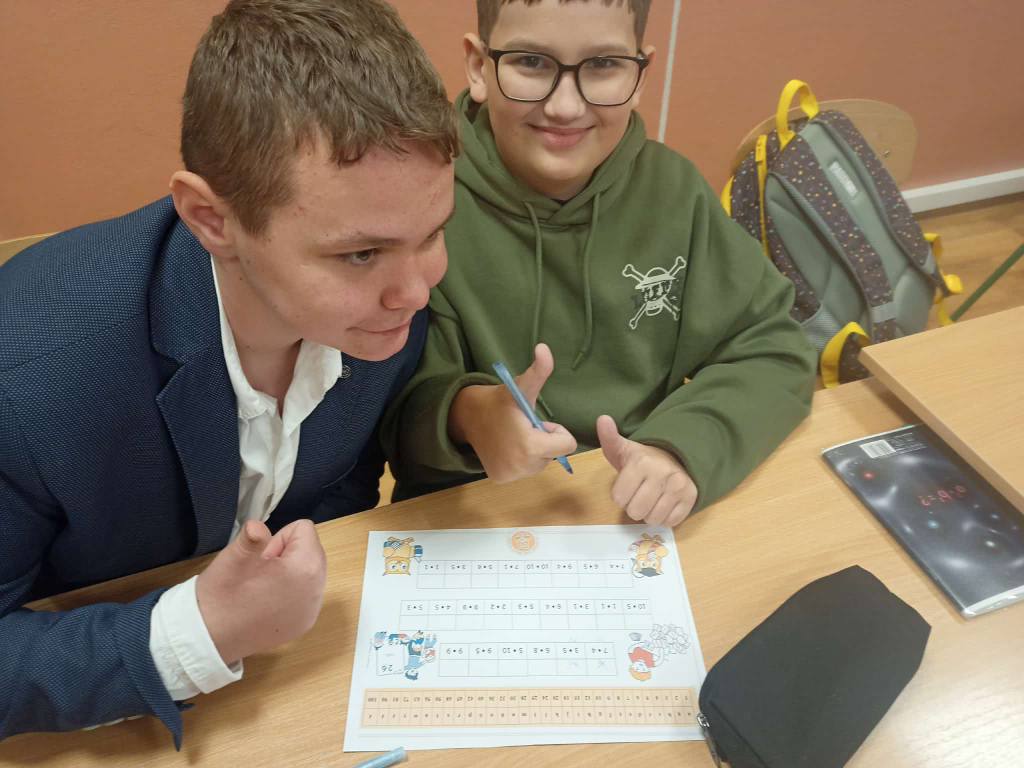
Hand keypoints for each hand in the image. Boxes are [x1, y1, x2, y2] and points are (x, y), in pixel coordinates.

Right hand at [196, 519, 326, 664]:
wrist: (208, 640)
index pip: (304, 530)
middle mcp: (316, 591)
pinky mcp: (304, 624)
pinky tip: (266, 601)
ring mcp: (311, 611)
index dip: (278, 538)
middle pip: (312, 550)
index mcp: (304, 569)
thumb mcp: (233, 558)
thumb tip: (258, 526)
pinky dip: (291, 590)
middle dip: (287, 552)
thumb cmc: (220, 596)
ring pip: (310, 572)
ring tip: (262, 585)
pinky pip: (306, 594)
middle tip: (260, 570)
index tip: (260, 558)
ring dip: (290, 571)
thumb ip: (252, 537)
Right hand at [449, 343, 576, 482]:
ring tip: (513, 436)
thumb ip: (538, 371)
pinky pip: (524, 470)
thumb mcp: (522, 386)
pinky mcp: (501, 479)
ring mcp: (510, 476)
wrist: (469, 416)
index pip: (566, 446)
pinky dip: (520, 460)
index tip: (538, 421)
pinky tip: (505, 446)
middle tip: (523, 427)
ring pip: (539, 464)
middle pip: (552, 455)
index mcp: (530, 447)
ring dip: (533, 451)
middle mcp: (521, 467)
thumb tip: (544, 347)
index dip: (556, 431)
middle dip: (544, 441)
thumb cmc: (501, 401)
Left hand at [597, 415, 697, 526]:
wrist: (676, 456)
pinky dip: (665, 517)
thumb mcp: (623, 447)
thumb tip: (602, 419)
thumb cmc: (643, 458)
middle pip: (635, 511)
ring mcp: (679, 486)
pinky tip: (664, 503)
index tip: (626, 485)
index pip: (619, 498)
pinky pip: (670, 522)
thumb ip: (609, 437)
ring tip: (651, 498)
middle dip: (634, 506)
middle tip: (639, 494)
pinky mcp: (691, 497)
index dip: (620, 495)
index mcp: (642, 462)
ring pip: (653, 519)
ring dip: (649, 513)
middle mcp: (662, 473)